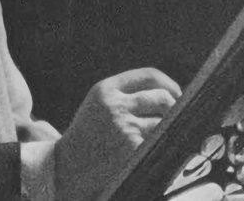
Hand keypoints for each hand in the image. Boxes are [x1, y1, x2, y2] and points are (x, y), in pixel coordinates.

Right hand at [54, 67, 181, 200]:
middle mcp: (114, 105)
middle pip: (162, 98)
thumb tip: (171, 94)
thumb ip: (127, 94)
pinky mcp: (131, 148)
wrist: (66, 168)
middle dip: (173, 108)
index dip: (168, 83)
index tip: (176, 94)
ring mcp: (123, 127)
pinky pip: (159, 141)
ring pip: (164, 121)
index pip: (149, 75)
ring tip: (162, 137)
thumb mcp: (99, 105)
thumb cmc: (89, 136)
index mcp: (106, 89)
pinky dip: (164, 145)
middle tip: (177, 119)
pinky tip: (160, 150)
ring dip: (168, 130)